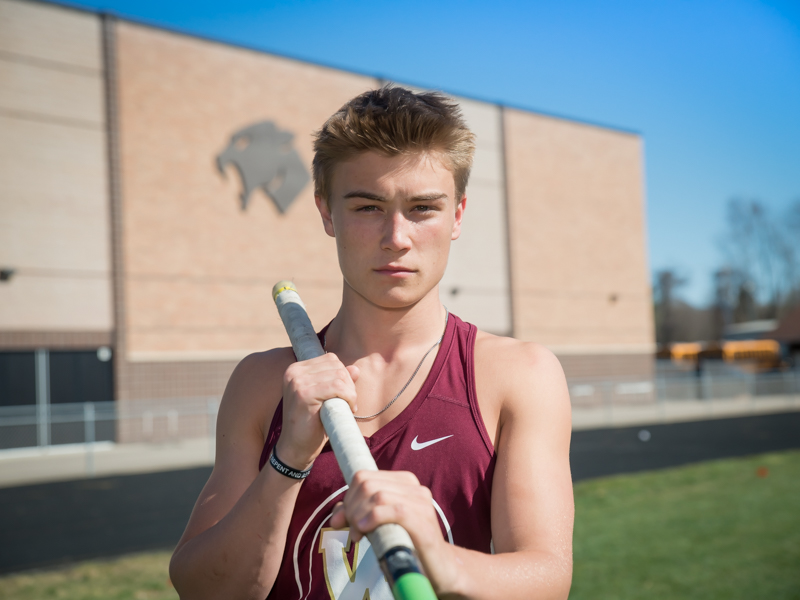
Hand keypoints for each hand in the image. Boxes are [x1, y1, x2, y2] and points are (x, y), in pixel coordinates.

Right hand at [275, 353, 358, 470]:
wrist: (295, 448)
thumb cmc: (312, 424)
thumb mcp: (326, 398)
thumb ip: (338, 381)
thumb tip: (355, 369)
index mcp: (297, 369)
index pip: (331, 360)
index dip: (343, 377)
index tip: (344, 395)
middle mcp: (294, 372)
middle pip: (336, 366)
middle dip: (348, 385)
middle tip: (347, 404)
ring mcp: (297, 382)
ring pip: (339, 375)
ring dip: (349, 393)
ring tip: (345, 407)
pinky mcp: (303, 395)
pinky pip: (337, 387)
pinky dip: (348, 397)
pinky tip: (346, 409)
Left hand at [329, 470, 457, 593]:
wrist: (436, 566)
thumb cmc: (405, 542)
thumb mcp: (378, 524)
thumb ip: (356, 516)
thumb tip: (333, 520)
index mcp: (404, 481)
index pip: (363, 476)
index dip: (349, 497)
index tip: (347, 520)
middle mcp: (414, 487)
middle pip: (367, 485)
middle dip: (352, 508)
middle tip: (353, 530)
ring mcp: (421, 502)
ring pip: (378, 496)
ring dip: (360, 516)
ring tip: (358, 534)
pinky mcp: (423, 521)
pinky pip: (394, 510)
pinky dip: (374, 519)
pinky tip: (366, 530)